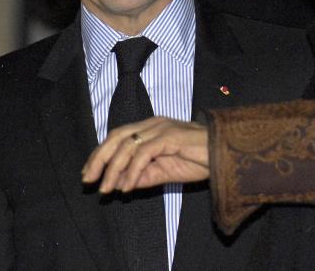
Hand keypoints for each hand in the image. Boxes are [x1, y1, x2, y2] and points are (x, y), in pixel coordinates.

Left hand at [81, 117, 209, 193]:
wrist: (226, 154)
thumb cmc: (199, 160)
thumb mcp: (165, 172)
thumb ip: (144, 176)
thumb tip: (119, 185)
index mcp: (151, 128)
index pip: (118, 137)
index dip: (100, 154)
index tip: (89, 174)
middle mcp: (153, 124)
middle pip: (117, 137)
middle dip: (99, 158)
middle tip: (88, 180)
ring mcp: (161, 128)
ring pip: (128, 146)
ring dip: (113, 170)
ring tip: (107, 190)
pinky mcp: (170, 136)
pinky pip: (144, 154)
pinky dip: (132, 171)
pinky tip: (127, 188)